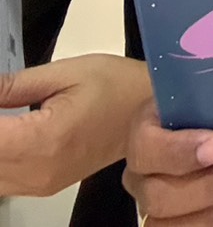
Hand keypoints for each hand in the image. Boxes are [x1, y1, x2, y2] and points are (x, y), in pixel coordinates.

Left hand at [0, 54, 151, 195]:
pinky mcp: (44, 187)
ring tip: (7, 118)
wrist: (152, 114)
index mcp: (44, 140)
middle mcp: (39, 172)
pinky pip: (3, 182)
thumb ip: (15, 84)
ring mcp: (41, 185)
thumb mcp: (65, 71)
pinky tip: (6, 137)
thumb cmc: (114, 85)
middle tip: (4, 104)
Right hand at [124, 99, 212, 225]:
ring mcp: (151, 203)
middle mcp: (140, 173)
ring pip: (167, 224)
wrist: (196, 122)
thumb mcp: (203, 88)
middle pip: (158, 195)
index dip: (179, 151)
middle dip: (210, 187)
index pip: (147, 146)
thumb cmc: (203, 100)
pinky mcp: (170, 221)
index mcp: (143, 130)